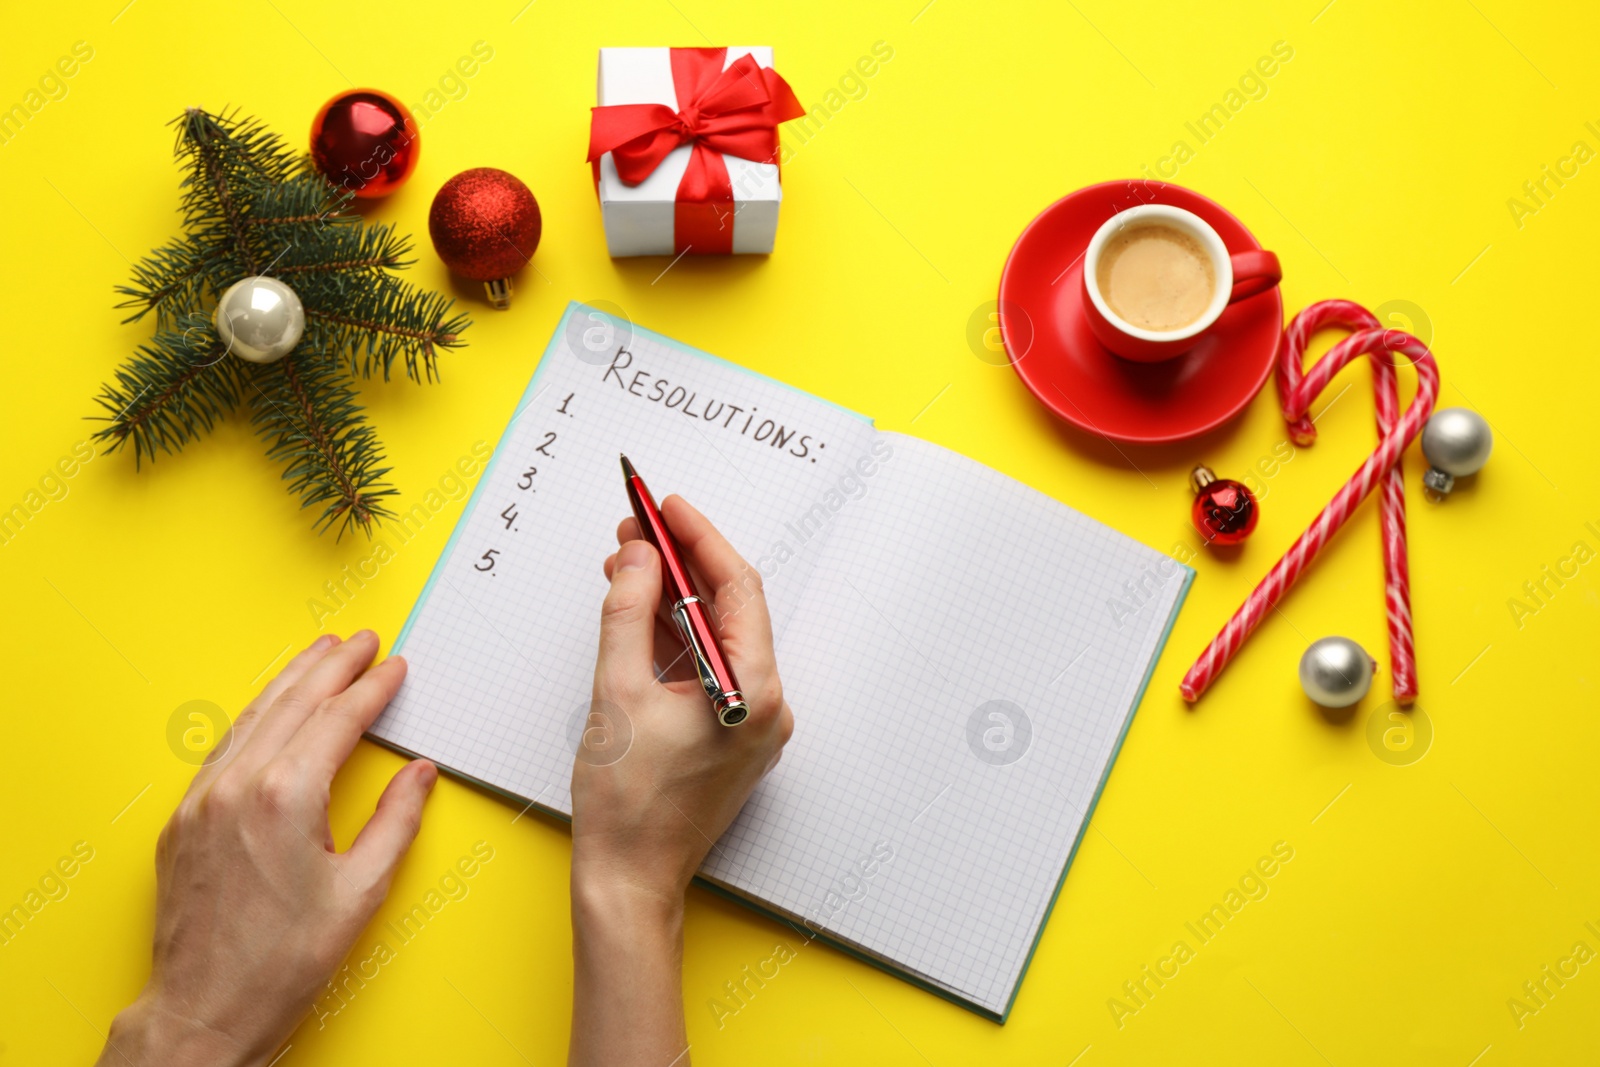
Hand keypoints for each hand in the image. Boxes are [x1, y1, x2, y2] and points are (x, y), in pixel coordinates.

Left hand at [100, 631, 437, 1066]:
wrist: (203, 1008)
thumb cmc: (281, 962)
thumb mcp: (361, 892)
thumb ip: (396, 822)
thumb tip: (418, 775)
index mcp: (286, 798)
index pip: (338, 720)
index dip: (372, 688)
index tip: (393, 667)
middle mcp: (238, 787)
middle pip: (294, 703)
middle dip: (332, 666)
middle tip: (361, 640)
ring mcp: (202, 800)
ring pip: (253, 717)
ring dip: (291, 679)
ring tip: (319, 653)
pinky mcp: (182, 819)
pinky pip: (224, 747)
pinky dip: (255, 715)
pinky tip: (271, 706)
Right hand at [568, 495, 792, 1066]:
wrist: (628, 880)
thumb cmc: (627, 804)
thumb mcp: (616, 691)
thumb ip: (627, 612)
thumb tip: (637, 556)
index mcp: (754, 692)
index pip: (736, 588)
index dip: (698, 538)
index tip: (664, 505)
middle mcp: (766, 704)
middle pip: (729, 607)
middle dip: (680, 563)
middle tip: (633, 530)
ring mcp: (751, 721)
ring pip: (715, 636)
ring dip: (671, 598)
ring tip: (624, 565)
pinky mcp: (730, 735)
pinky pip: (707, 667)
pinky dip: (672, 637)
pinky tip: (636, 615)